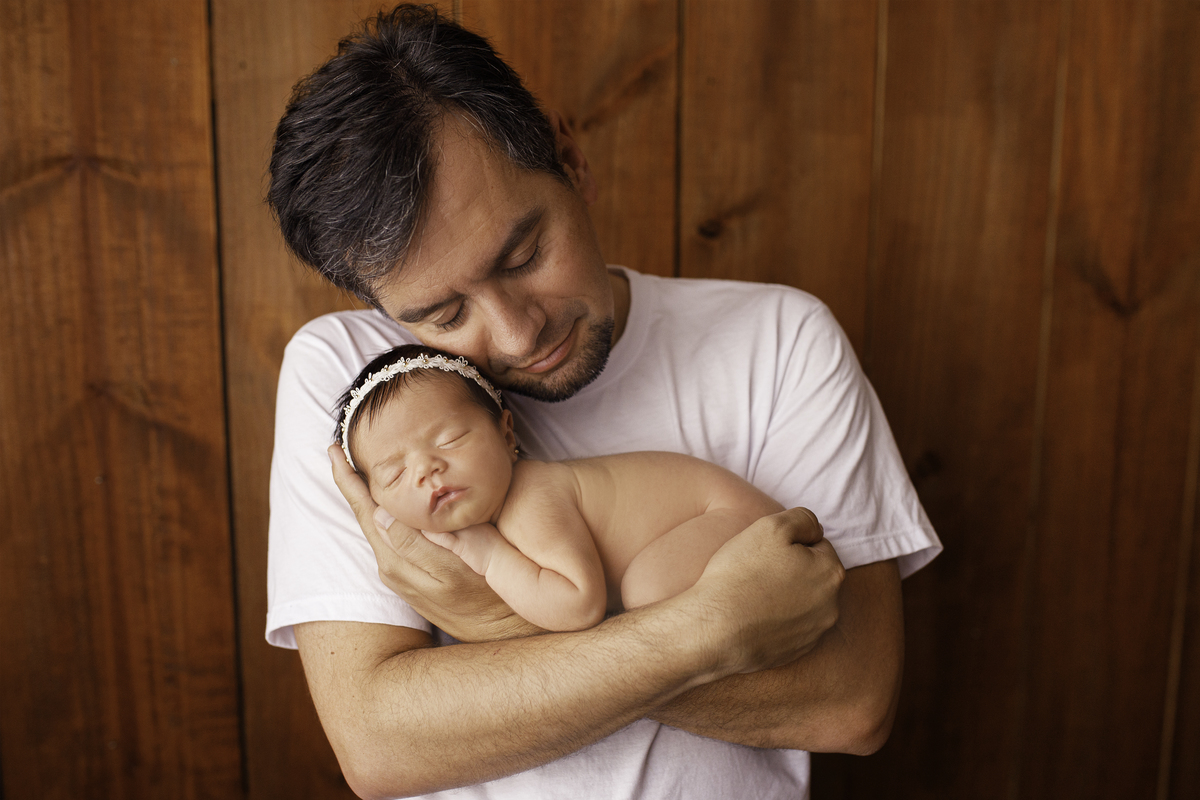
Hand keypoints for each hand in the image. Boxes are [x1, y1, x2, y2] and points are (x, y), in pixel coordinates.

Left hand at [328, 445, 540, 641]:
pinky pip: (386, 539)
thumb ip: (416, 542)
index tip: (334, 451)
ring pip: (374, 526)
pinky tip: (384, 501)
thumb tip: (380, 514)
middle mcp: (390, 568)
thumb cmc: (490, 595)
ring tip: (354, 467)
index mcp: (398, 560)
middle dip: (348, 483)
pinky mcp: (407, 580)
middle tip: (336, 450)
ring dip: (363, 497)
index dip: (349, 480)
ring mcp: (398, 575)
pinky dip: (379, 514)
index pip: (366, 510)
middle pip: (364, 515)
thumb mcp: (457, 567)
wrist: (501, 636)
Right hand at [685, 507, 844, 676]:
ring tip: (753, 593)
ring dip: (786, 595)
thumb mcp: (771, 527)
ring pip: (803, 602)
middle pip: (813, 575)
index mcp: (831, 573)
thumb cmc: (741, 574)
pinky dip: (776, 619)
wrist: (713, 629)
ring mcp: (814, 634)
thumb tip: (815, 530)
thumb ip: (802, 519)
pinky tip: (753, 615)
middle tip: (758, 570)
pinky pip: (790, 626)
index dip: (790, 543)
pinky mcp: (795, 652)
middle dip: (792, 569)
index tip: (766, 551)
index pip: (817, 545)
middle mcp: (831, 607)